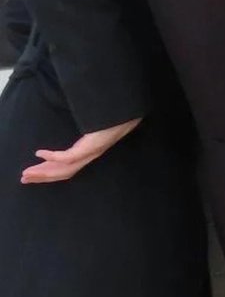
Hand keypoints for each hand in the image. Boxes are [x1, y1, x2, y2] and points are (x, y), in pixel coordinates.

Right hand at [21, 118, 141, 182]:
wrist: (127, 117)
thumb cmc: (112, 122)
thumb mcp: (94, 130)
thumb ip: (84, 135)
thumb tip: (76, 133)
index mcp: (87, 155)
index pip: (66, 169)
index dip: (49, 173)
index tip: (34, 174)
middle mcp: (88, 157)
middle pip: (62, 172)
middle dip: (42, 176)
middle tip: (24, 179)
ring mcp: (89, 153)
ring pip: (63, 169)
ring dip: (44, 171)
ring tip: (28, 172)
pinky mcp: (90, 148)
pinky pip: (68, 156)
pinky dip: (53, 156)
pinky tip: (40, 153)